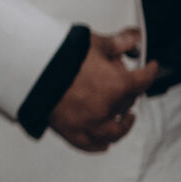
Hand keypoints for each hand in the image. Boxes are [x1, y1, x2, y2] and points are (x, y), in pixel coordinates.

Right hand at [50, 29, 157, 151]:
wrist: (30, 68)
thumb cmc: (61, 55)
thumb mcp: (94, 43)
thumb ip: (119, 42)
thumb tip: (134, 36)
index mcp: (116, 86)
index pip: (143, 80)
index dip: (150, 71)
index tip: (150, 68)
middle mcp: (106, 108)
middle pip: (127, 103)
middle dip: (128, 91)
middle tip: (121, 81)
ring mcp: (89, 123)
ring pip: (114, 132)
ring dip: (122, 126)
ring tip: (124, 120)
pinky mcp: (71, 132)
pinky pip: (90, 145)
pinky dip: (99, 145)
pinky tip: (105, 144)